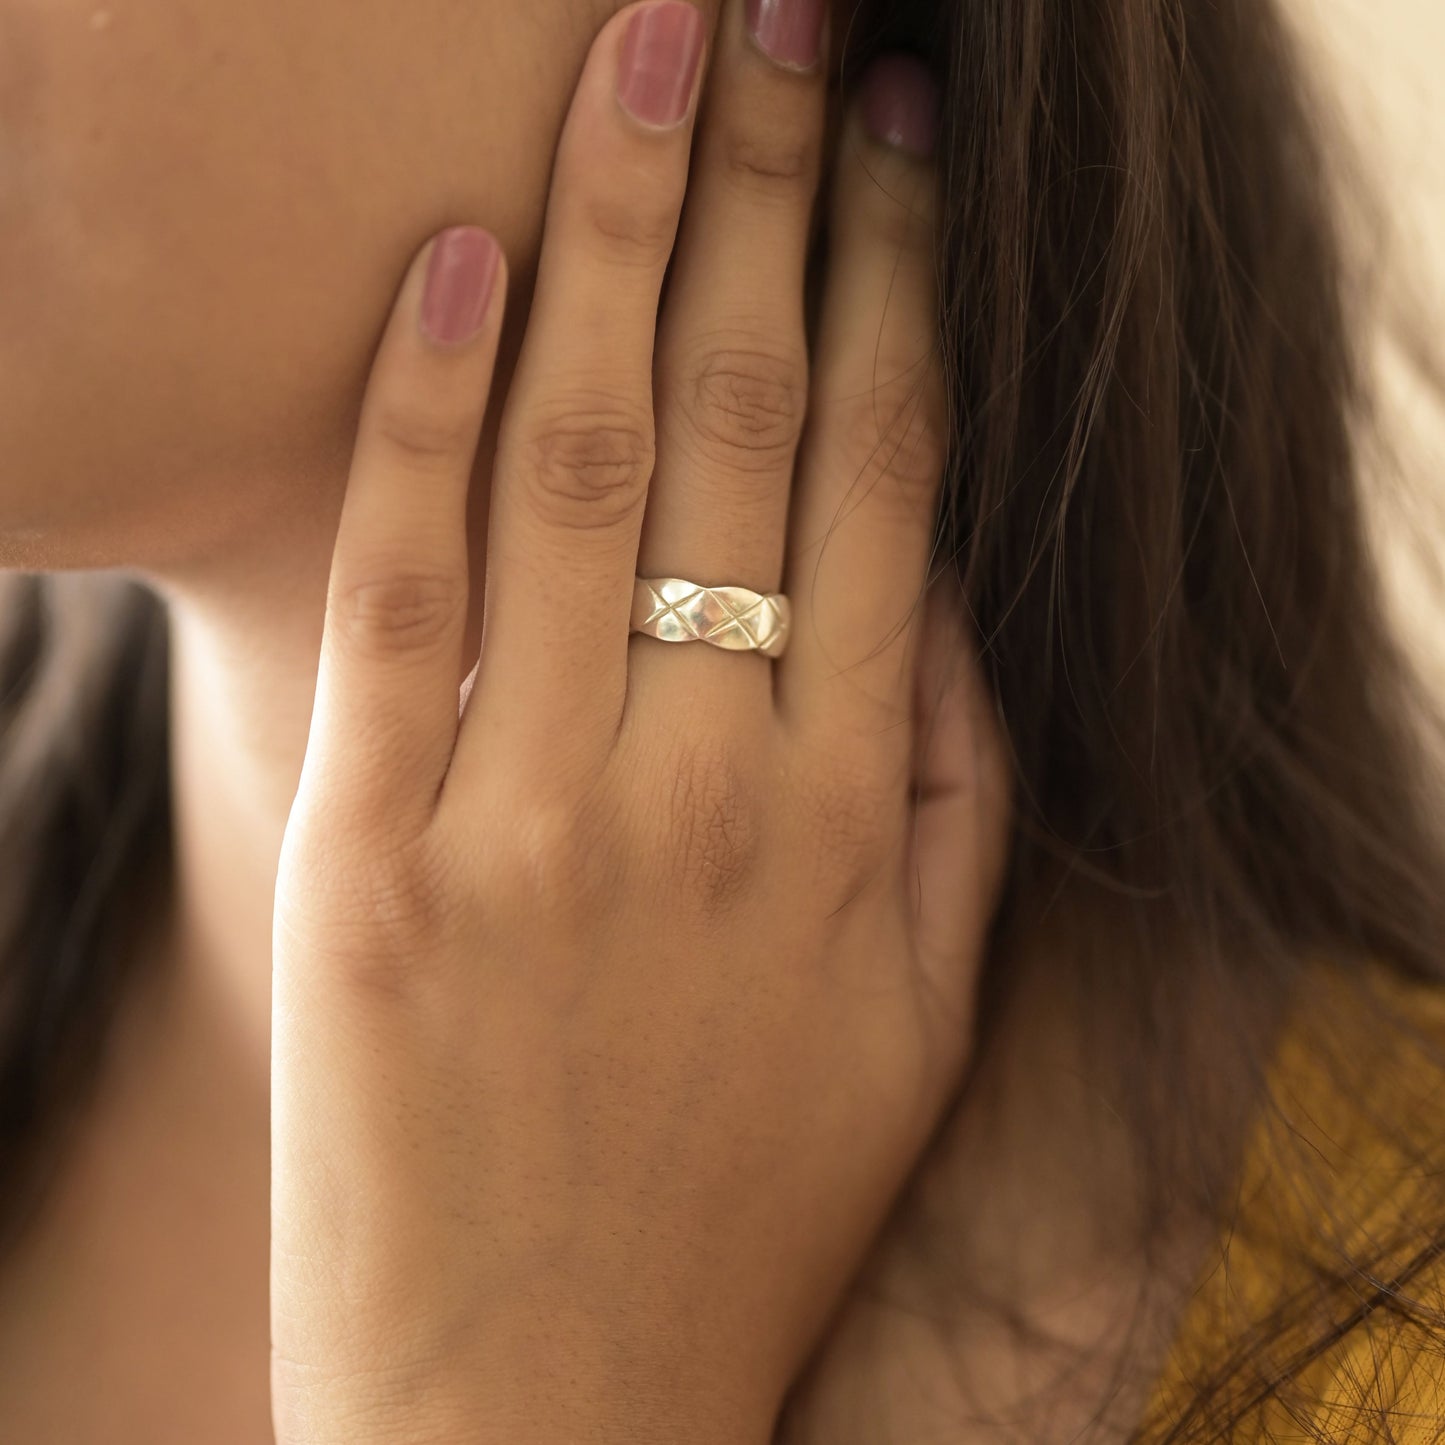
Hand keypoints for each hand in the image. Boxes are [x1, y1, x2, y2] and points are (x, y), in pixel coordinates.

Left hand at [269, 2, 1011, 1441]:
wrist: (550, 1407)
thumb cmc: (754, 1197)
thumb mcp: (922, 1010)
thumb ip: (960, 789)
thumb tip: (946, 575)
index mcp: (856, 821)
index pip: (885, 479)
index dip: (902, 283)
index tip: (906, 136)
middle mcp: (705, 791)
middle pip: (744, 425)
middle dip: (769, 190)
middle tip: (779, 14)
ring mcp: (526, 822)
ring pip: (583, 465)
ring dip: (613, 234)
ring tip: (642, 59)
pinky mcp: (368, 862)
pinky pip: (401, 589)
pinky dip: (430, 412)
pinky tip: (471, 261)